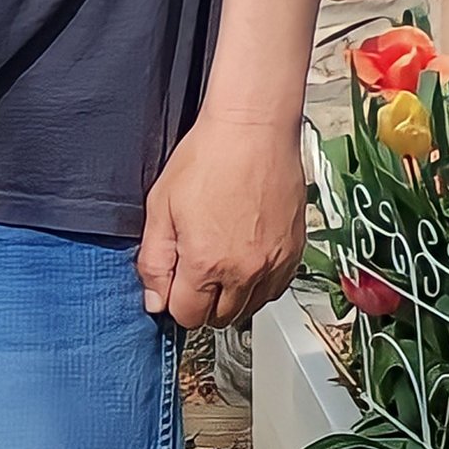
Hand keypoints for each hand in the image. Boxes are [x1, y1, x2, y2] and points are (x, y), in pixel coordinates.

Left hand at [138, 114, 308, 328]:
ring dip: (231, 298)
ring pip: (249, 309)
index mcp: (206, 263)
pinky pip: (275, 290)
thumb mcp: (160, 208)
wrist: (254, 130)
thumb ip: (154, 261)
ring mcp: (274, 263)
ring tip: (220, 264)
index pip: (187, 316)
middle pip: (219, 318)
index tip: (174, 281)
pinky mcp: (294, 252)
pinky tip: (245, 261)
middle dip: (202, 303)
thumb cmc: (208, 158)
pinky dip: (258, 286)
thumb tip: (154, 300)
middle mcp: (244, 271)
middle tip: (195, 270)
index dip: (174, 301)